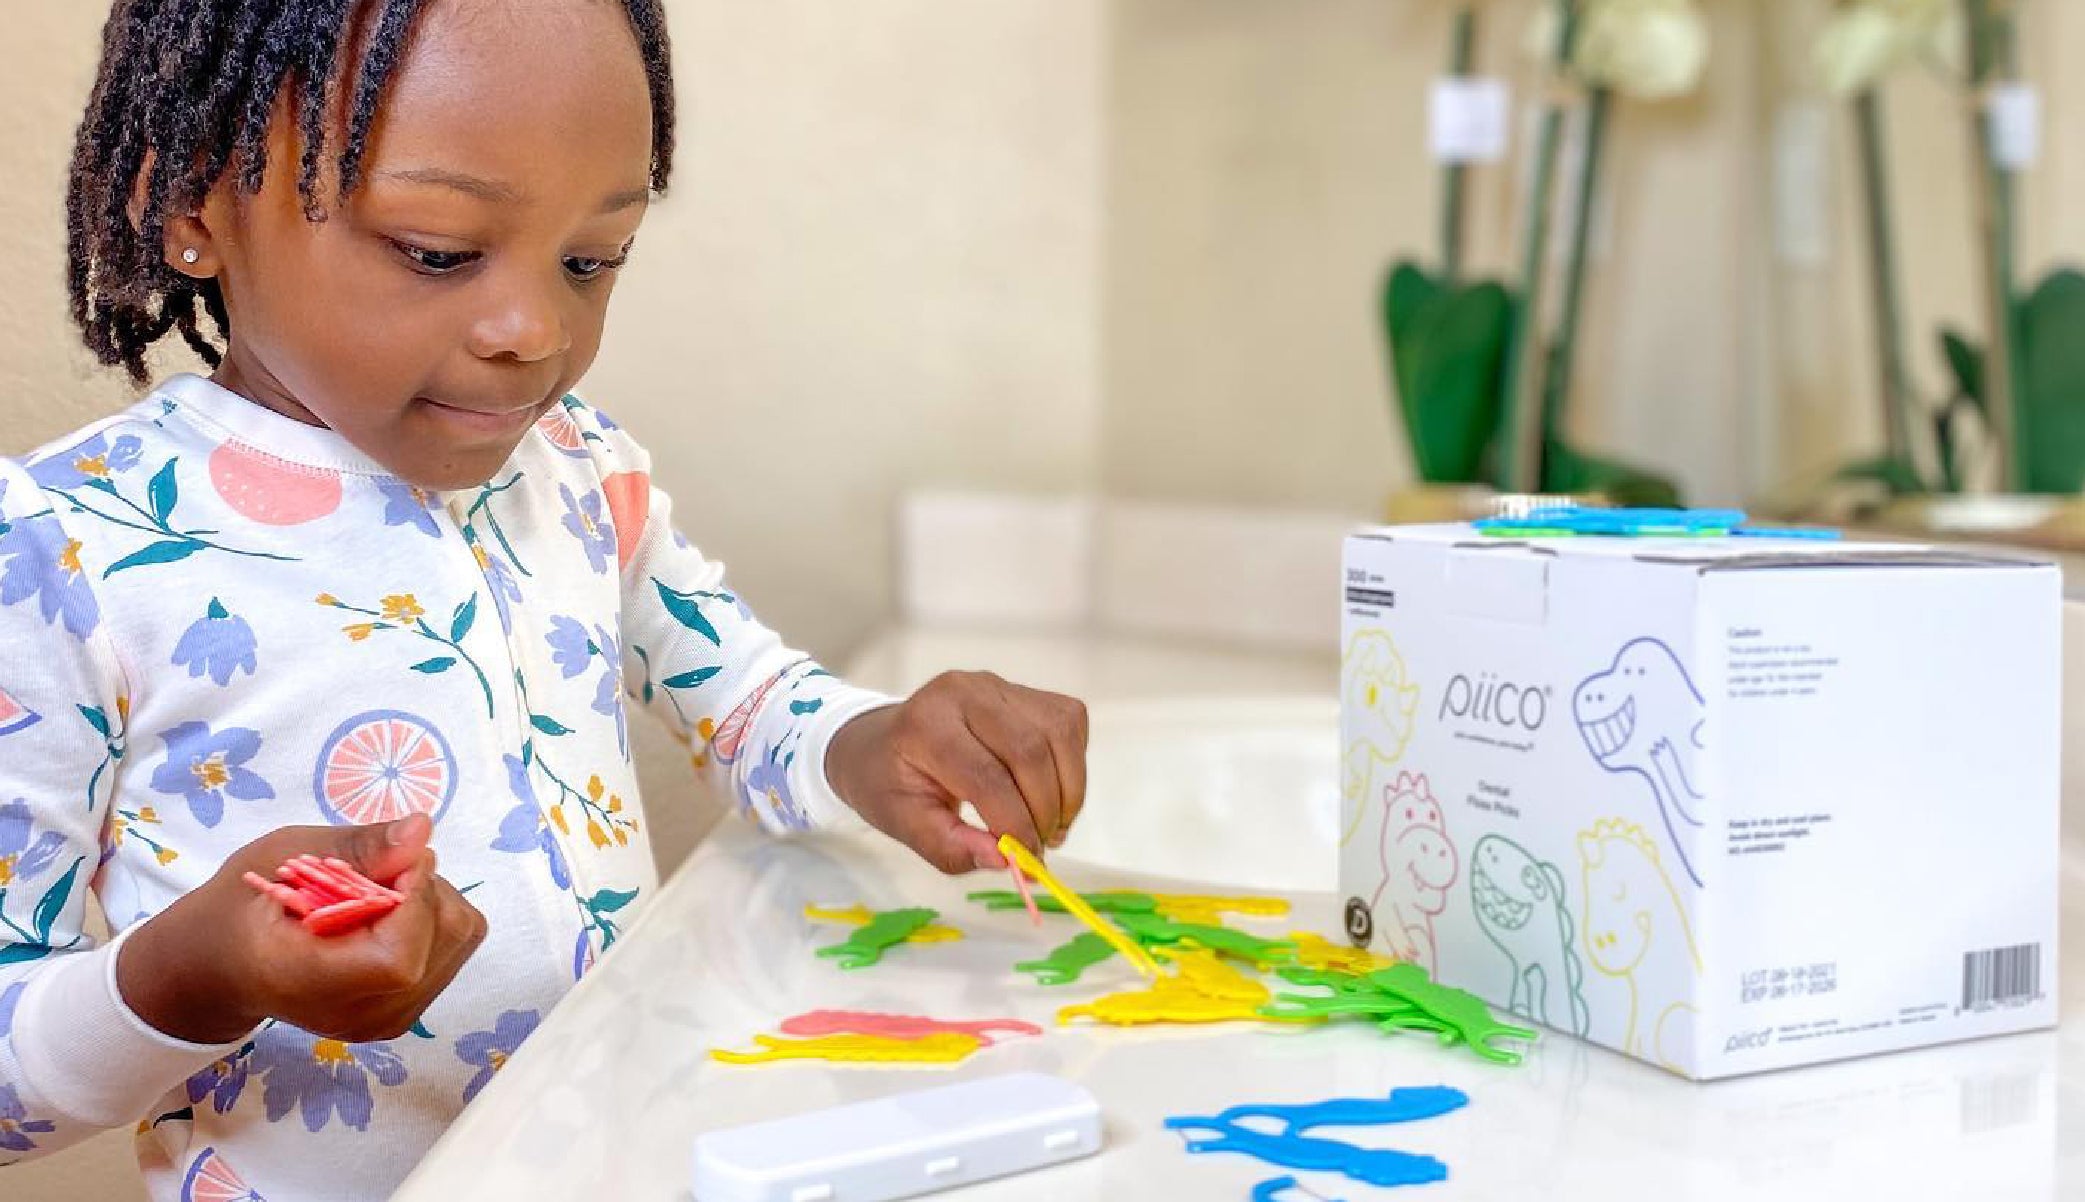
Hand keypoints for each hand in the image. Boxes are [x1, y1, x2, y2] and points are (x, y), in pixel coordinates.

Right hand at [118, 814, 487, 1044]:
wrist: (222, 968)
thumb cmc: (242, 907)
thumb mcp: (281, 856)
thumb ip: (358, 848)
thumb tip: (422, 830)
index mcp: (310, 984)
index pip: (400, 956)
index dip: (412, 897)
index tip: (391, 860)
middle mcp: (358, 1015)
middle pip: (444, 938)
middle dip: (423, 886)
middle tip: (374, 872)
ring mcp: (386, 1022)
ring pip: (459, 938)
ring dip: (431, 899)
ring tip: (373, 895)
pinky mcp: (405, 1013)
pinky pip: (453, 949)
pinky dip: (431, 919)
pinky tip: (385, 917)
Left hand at [827, 671, 1088, 874]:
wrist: (884, 741)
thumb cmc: (890, 783)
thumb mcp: (903, 823)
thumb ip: (949, 846)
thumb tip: (1006, 860)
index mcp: (926, 724)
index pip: (986, 776)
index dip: (1015, 824)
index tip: (1026, 861)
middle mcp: (965, 692)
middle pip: (1030, 751)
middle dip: (1045, 810)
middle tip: (1039, 847)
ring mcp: (999, 685)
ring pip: (1059, 734)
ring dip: (1067, 791)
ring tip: (1050, 825)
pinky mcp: (1025, 690)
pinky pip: (1069, 724)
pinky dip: (1072, 766)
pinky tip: (1050, 790)